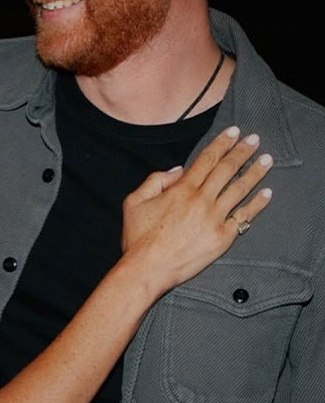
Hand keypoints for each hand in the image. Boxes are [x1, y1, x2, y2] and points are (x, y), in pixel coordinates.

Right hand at [121, 127, 272, 296]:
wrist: (147, 269)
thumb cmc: (138, 237)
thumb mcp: (135, 201)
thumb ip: (155, 180)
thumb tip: (178, 170)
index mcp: (181, 189)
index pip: (207, 159)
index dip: (222, 143)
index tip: (234, 133)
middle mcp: (201, 200)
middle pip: (227, 169)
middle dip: (242, 151)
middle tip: (254, 139)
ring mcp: (214, 219)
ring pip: (240, 189)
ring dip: (255, 172)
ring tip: (267, 159)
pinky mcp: (222, 238)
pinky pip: (244, 217)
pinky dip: (257, 204)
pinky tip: (267, 193)